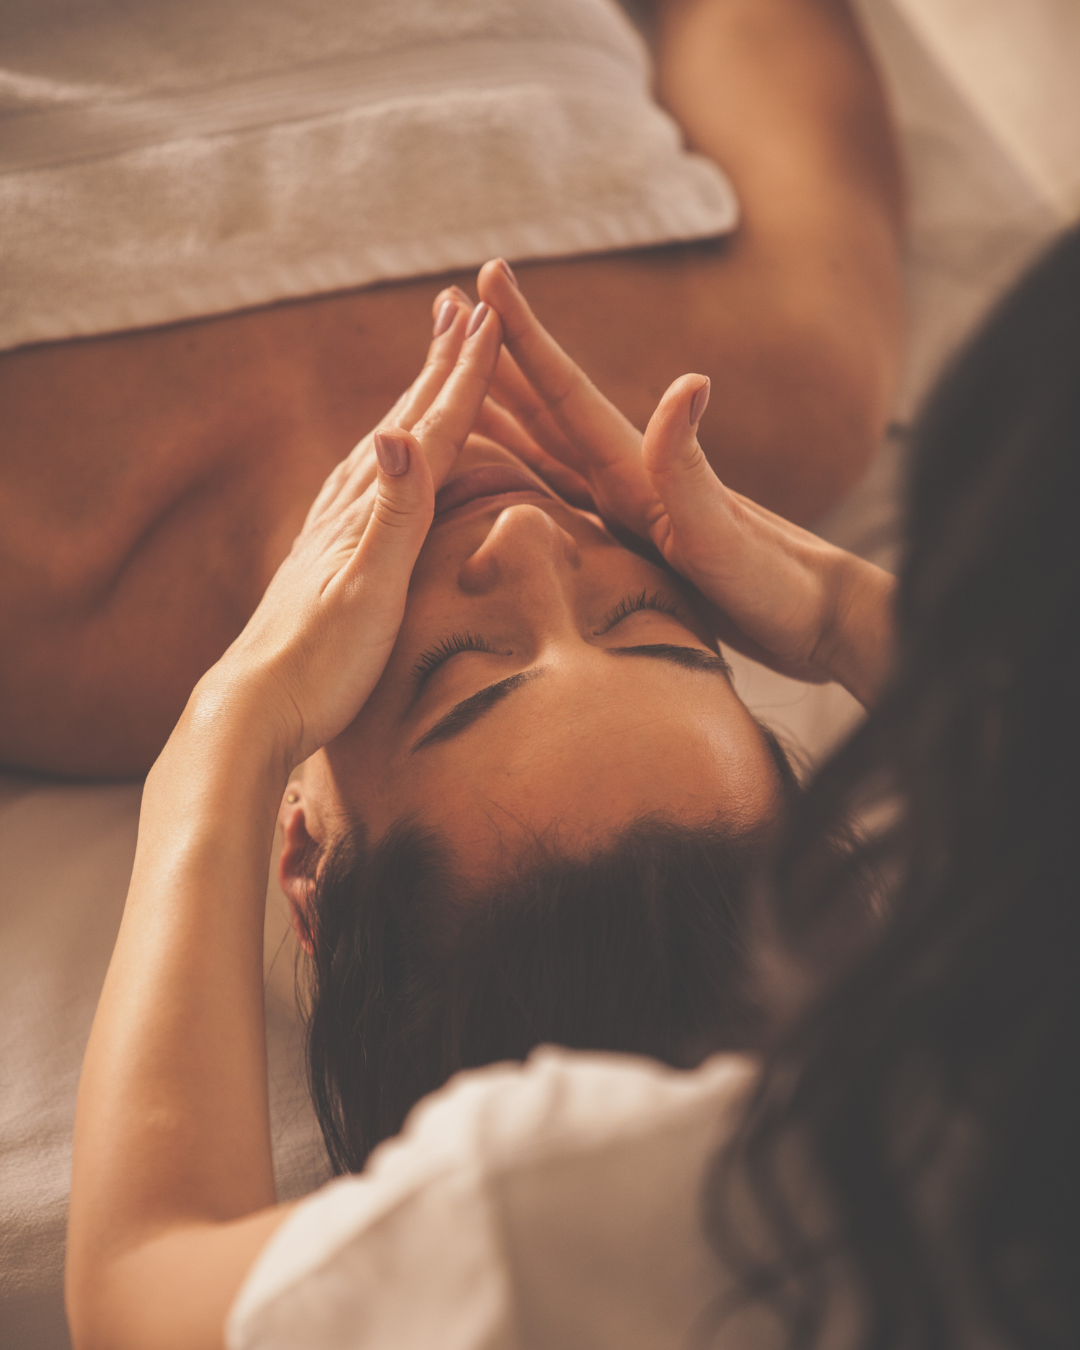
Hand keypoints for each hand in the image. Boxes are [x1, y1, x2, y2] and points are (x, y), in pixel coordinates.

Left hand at [198, 301, 504, 764]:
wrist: (253, 712)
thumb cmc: (318, 667)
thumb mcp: (367, 593)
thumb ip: (391, 516)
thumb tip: (397, 433)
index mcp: (369, 514)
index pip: (428, 431)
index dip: (462, 377)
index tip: (490, 318)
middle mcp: (347, 512)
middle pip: (404, 423)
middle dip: (439, 365)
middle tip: (464, 306)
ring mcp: (331, 534)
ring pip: (383, 448)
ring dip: (413, 401)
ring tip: (431, 366)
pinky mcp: (324, 561)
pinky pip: (363, 487)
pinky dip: (385, 455)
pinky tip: (378, 459)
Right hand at [477, 260, 894, 703]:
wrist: (817, 621)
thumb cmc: (774, 585)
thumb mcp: (723, 534)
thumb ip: (690, 468)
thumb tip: (688, 380)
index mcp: (636, 471)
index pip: (565, 392)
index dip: (523, 336)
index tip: (484, 274)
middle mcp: (628, 480)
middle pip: (545, 407)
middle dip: (494, 358)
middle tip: (444, 311)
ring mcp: (630, 510)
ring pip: (545, 448)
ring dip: (502, 410)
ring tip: (453, 382)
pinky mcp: (634, 544)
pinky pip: (557, 499)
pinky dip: (520, 476)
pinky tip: (502, 477)